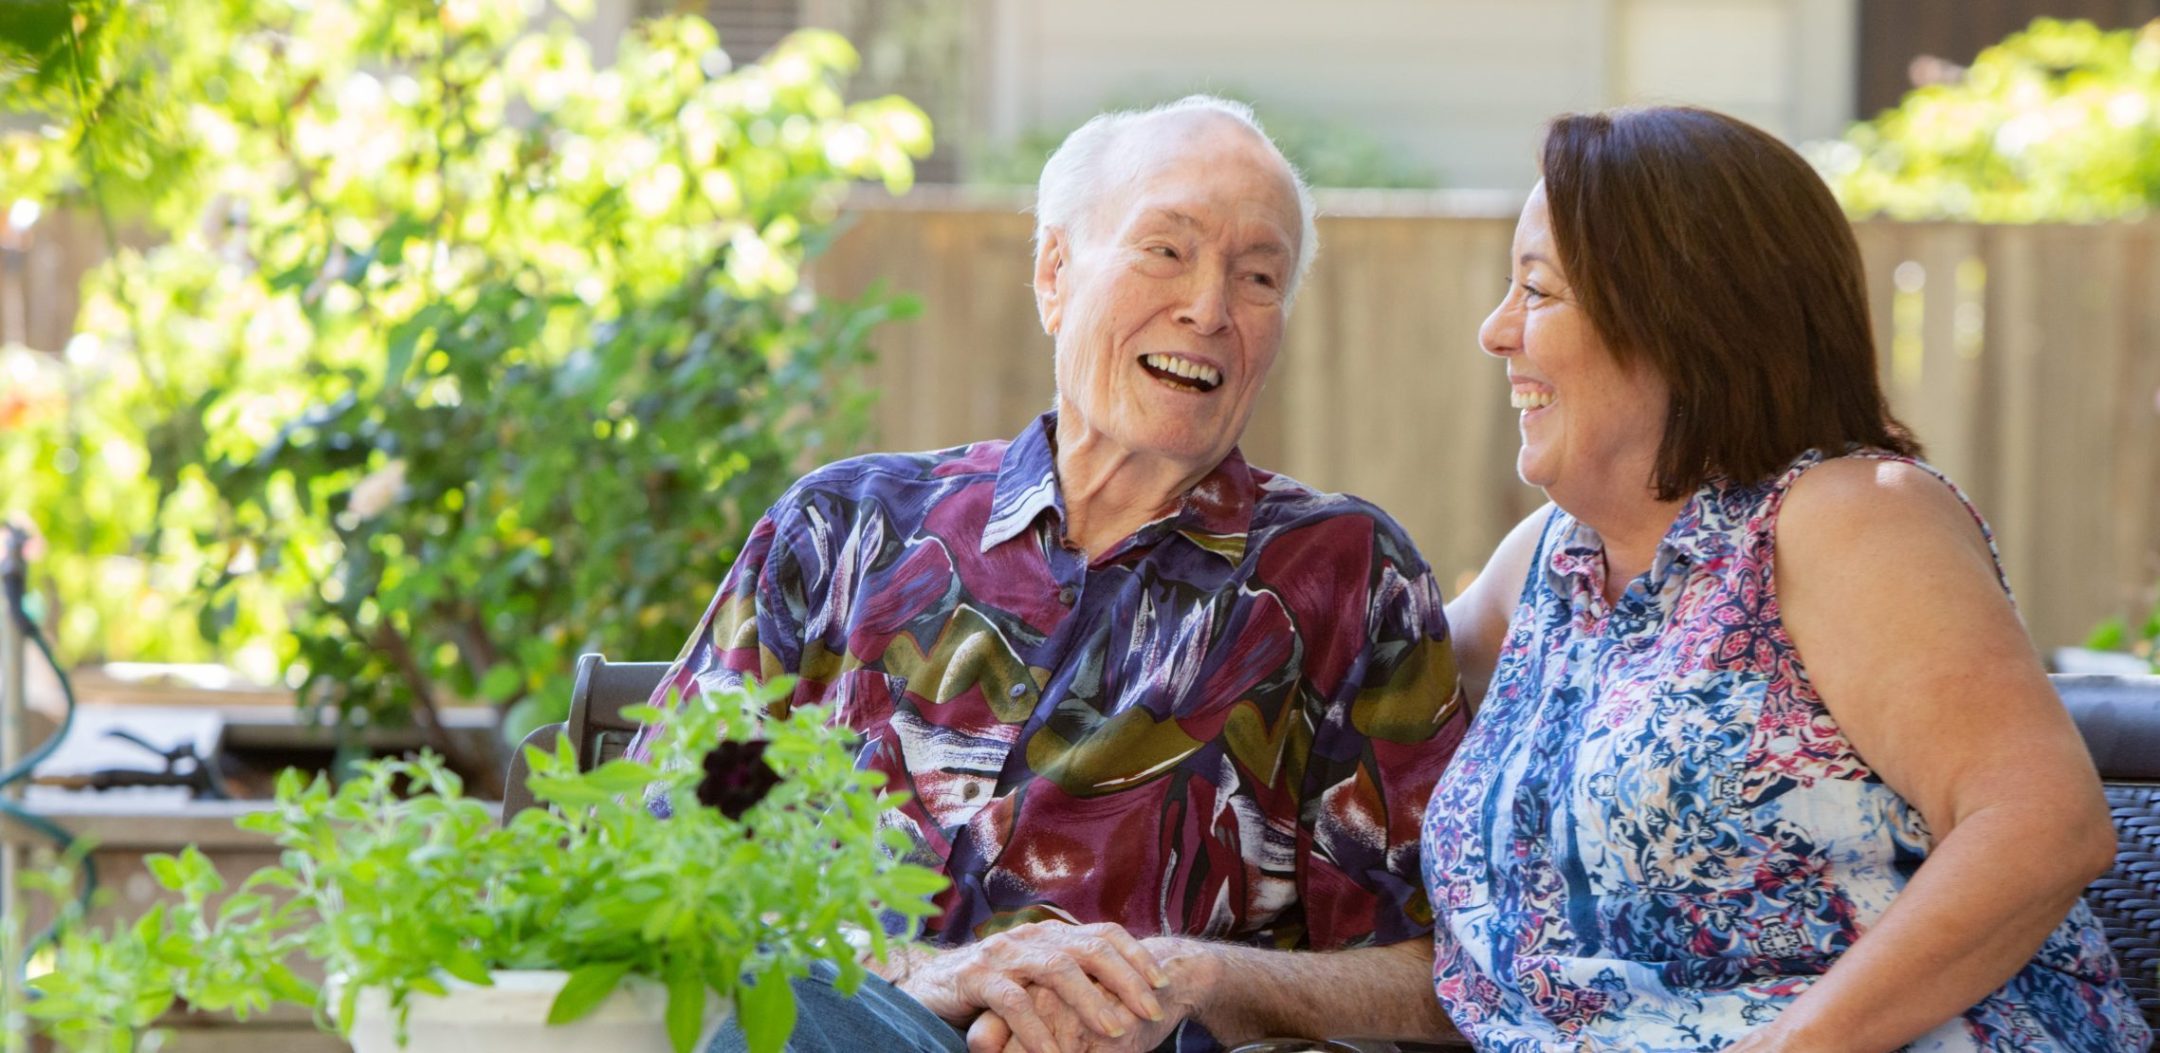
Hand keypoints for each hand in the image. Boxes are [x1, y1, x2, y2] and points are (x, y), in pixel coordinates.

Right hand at [895, 922, 1169, 1052]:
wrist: (925, 990)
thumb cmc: (987, 991)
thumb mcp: (1034, 980)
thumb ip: (1068, 979)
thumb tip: (1119, 993)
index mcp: (1049, 936)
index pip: (1103, 933)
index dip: (1136, 956)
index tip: (1163, 984)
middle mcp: (1030, 938)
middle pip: (1089, 948)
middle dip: (1126, 980)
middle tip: (1152, 1012)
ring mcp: (1002, 954)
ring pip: (1056, 970)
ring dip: (1090, 1002)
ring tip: (1115, 1032)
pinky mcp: (975, 977)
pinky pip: (1013, 1001)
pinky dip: (1037, 1029)